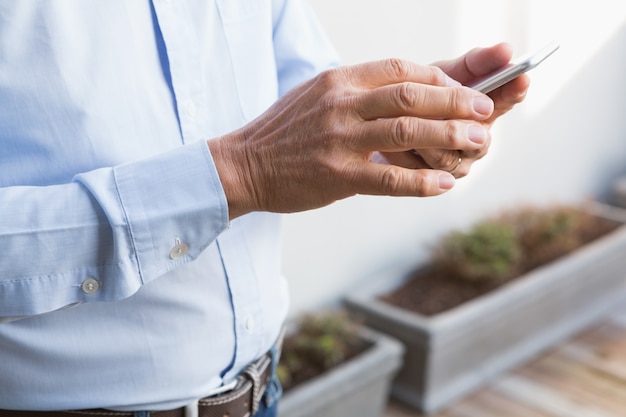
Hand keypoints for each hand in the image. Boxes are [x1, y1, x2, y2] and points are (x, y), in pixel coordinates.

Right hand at [208, 59, 493, 218]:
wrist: (244, 165)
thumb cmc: (285, 132)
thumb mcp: (318, 97)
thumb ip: (359, 93)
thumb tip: (407, 92)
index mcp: (339, 80)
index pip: (401, 68)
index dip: (440, 78)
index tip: (465, 89)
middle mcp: (341, 104)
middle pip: (411, 95)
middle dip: (456, 101)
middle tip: (488, 110)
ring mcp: (338, 140)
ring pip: (406, 132)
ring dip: (449, 136)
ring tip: (480, 142)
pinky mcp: (336, 176)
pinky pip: (387, 178)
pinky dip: (420, 182)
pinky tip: (444, 185)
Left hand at [395, 43, 529, 176]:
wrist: (378, 124)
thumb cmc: (416, 97)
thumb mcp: (440, 76)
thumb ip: (472, 64)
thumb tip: (505, 50)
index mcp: (483, 113)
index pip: (506, 101)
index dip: (512, 91)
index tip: (520, 78)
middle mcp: (474, 143)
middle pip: (478, 139)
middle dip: (458, 122)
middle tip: (443, 107)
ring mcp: (453, 165)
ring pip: (446, 157)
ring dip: (424, 138)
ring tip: (403, 121)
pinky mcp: (426, 182)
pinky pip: (418, 172)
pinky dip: (402, 153)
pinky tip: (387, 141)